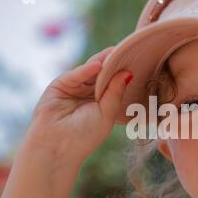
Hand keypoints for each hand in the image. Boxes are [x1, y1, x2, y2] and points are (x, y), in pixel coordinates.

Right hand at [26, 47, 131, 163]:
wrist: (58, 147)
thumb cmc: (85, 136)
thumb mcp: (106, 113)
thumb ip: (116, 92)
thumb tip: (128, 73)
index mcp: (101, 100)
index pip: (114, 81)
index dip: (123, 71)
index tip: (139, 60)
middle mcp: (88, 91)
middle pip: (103, 72)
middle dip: (114, 62)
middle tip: (129, 49)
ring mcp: (74, 87)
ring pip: (90, 70)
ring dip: (102, 63)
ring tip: (116, 54)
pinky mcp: (60, 85)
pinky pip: (75, 75)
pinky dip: (86, 70)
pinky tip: (98, 66)